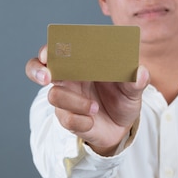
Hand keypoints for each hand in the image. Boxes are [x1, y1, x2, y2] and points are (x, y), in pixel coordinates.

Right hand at [26, 45, 149, 155]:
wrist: (123, 127)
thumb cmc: (123, 98)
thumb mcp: (133, 89)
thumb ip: (136, 80)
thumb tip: (140, 72)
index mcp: (79, 64)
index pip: (56, 51)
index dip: (48, 50)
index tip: (48, 53)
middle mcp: (67, 79)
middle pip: (38, 69)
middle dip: (37, 71)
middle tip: (46, 77)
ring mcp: (65, 100)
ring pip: (55, 96)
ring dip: (75, 102)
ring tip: (95, 107)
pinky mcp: (68, 119)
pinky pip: (67, 119)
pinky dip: (81, 121)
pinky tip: (92, 121)